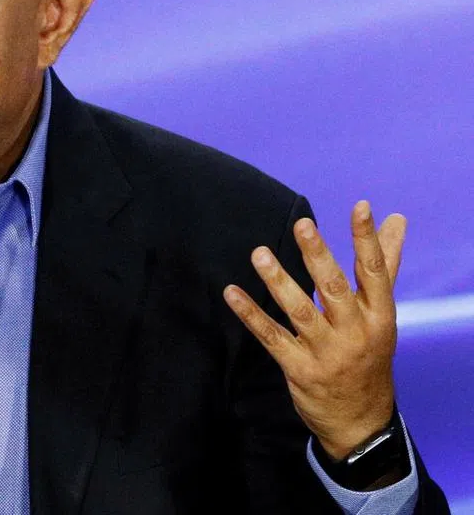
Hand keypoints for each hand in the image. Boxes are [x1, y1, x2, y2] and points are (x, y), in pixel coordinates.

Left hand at [223, 200, 405, 459]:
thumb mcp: (381, 313)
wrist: (361, 421)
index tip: (361, 207)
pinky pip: (271, 337)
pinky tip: (232, 292)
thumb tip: (396, 220)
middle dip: (318, 256)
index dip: (367, 239)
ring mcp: (326, 352)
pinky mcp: (299, 368)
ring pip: (299, 311)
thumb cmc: (369, 354)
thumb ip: (386, 264)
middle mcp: (355, 332)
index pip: (375, 271)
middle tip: (302, 224)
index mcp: (379, 315)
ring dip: (278, 281)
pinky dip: (250, 314)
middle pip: (335, 289)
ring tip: (259, 253)